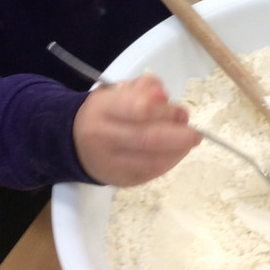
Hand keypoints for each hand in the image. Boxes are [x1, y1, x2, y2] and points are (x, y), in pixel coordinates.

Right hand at [72, 74, 200, 185]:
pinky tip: (176, 152)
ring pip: (151, 161)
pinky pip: (150, 173)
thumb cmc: (105, 112)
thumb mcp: (117, 91)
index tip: (176, 105)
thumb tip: (163, 95)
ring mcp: (111, 163)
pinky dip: (169, 162)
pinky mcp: (120, 181)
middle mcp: (103, 137)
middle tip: (194, 132)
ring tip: (188, 140)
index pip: (134, 109)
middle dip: (177, 135)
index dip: (160, 108)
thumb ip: (143, 88)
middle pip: (146, 138)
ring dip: (177, 151)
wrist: (75, 143)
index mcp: (102, 109)